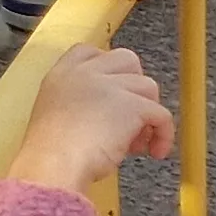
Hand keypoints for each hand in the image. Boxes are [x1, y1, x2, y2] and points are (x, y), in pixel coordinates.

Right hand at [1, 43, 176, 191]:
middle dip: (135, 85)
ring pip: (148, 86)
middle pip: (126, 59)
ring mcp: (109, 85)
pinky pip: (162, 114)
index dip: (109, 69)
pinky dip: (164, 135)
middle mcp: (84, 73)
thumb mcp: (55, 116)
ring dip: (149, 113)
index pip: (89, 52)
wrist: (54, 164)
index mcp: (61, 74)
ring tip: (137, 140)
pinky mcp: (131, 104)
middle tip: (131, 114)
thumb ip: (79, 104)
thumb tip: (110, 118)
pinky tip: (155, 151)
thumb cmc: (51, 153)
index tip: (116, 89)